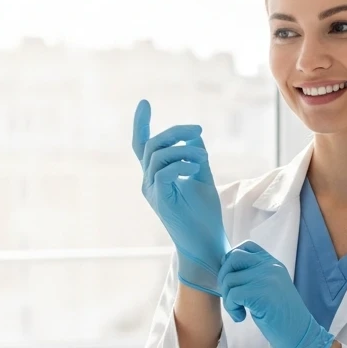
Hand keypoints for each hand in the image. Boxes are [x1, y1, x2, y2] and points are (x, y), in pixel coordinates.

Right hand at [132, 99, 228, 294]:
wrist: (206, 244)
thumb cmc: (204, 215)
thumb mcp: (203, 178)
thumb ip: (196, 156)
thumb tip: (194, 134)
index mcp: (157, 175)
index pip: (142, 146)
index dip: (141, 124)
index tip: (144, 103)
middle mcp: (149, 181)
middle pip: (152, 145)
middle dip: (175, 133)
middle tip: (198, 130)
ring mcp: (152, 191)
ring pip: (157, 156)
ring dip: (183, 150)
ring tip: (203, 157)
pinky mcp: (160, 201)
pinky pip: (163, 173)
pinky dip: (180, 164)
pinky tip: (196, 168)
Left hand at [217, 241, 335, 347]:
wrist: (301, 335)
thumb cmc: (284, 317)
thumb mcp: (271, 289)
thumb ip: (255, 276)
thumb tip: (227, 272)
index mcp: (273, 264)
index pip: (245, 247)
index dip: (231, 261)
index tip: (233, 281)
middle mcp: (270, 266)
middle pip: (233, 258)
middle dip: (224, 278)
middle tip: (231, 297)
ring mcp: (266, 278)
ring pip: (229, 279)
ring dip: (228, 299)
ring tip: (239, 311)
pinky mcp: (261, 293)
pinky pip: (233, 295)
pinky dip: (231, 308)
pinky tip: (241, 317)